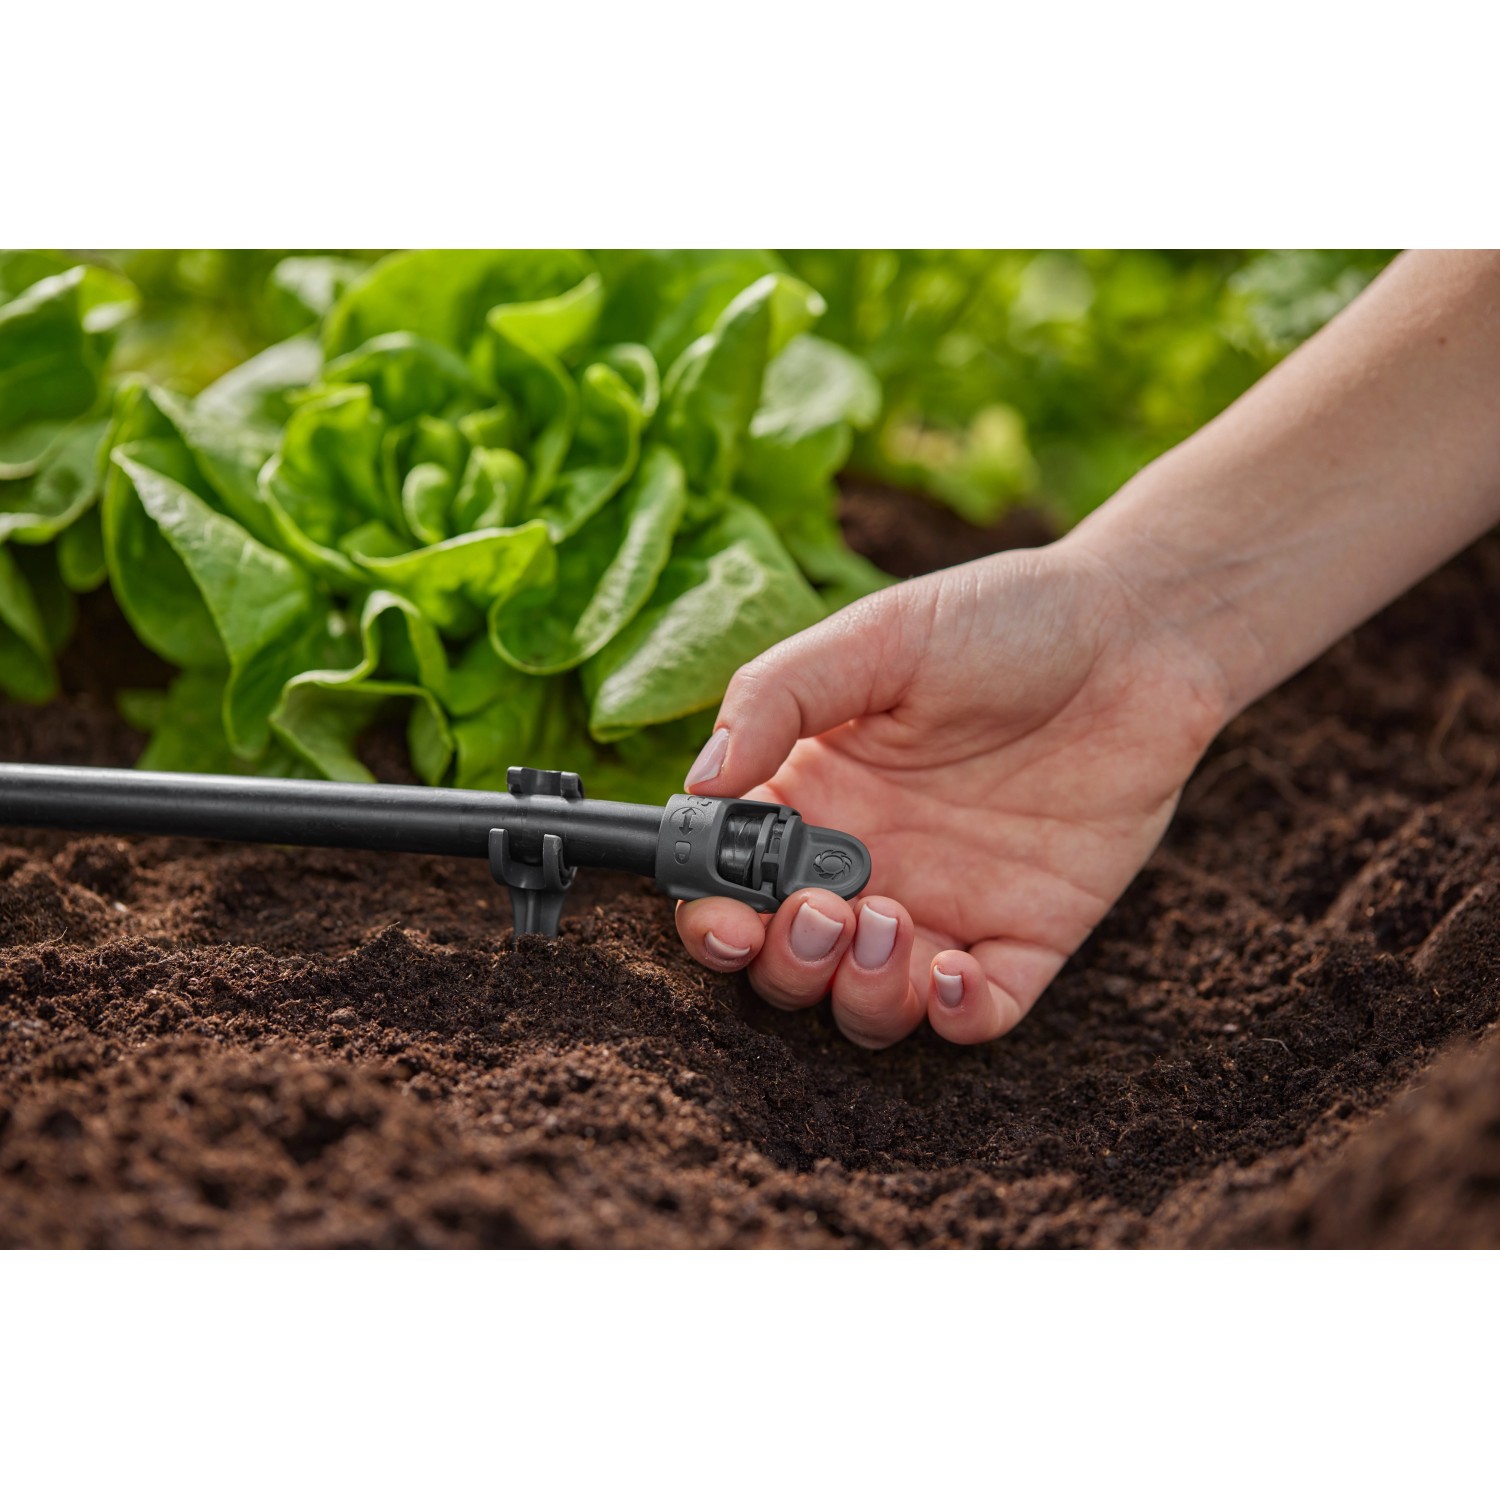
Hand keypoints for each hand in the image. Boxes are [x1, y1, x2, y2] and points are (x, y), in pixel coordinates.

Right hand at [675, 537, 1230, 1046]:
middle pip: (790, 961)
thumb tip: (699, 784)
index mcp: (815, 796)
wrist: (1138, 632)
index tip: (723, 914)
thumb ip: (776, 699)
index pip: (732, 881)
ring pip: (871, 1005)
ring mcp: (946, 906)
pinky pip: (980, 1015)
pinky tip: (953, 976)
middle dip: (786, 962)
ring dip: (860, 994)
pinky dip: (955, 1018)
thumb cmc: (1000, 617)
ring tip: (888, 925)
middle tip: (822, 913)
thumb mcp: (876, 638)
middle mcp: (868, 863)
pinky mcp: (1028, 934)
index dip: (711, 914)